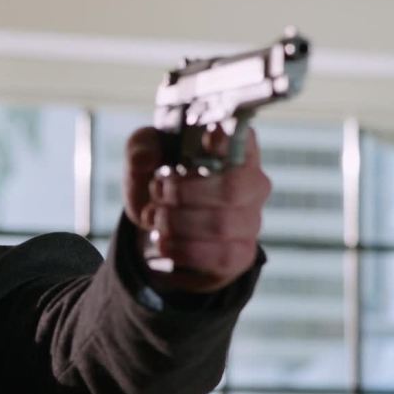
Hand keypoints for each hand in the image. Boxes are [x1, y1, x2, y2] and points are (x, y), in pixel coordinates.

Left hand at [123, 126, 270, 292]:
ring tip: (157, 218)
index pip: (243, 138)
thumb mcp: (143, 158)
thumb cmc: (160, 182)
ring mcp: (250, 220)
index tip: (207, 138)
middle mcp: (252, 182)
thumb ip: (141, 146)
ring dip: (178, 223)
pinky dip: (183, 249)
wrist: (157, 227)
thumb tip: (146, 157)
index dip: (228, 139)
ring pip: (221, 225)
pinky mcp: (241, 253)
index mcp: (233, 149)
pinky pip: (220, 256)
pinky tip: (165, 241)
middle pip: (232, 189)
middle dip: (184, 193)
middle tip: (158, 191)